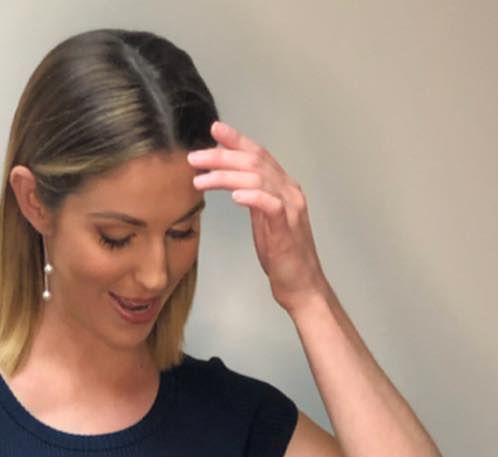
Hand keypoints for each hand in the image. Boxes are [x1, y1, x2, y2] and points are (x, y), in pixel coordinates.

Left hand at [186, 120, 325, 311]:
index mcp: (283, 186)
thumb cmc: (282, 255)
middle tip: (195, 158)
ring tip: (201, 179)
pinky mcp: (287, 228)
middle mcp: (289, 190)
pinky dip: (252, 196)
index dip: (236, 140)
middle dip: (222, 156)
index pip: (259, 154)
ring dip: (226, 175)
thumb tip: (233, 183)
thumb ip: (253, 198)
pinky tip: (234, 195)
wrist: (301, 285)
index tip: (214, 130)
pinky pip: (270, 204)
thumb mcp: (263, 221)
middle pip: (254, 161)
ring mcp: (290, 207)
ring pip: (258, 178)